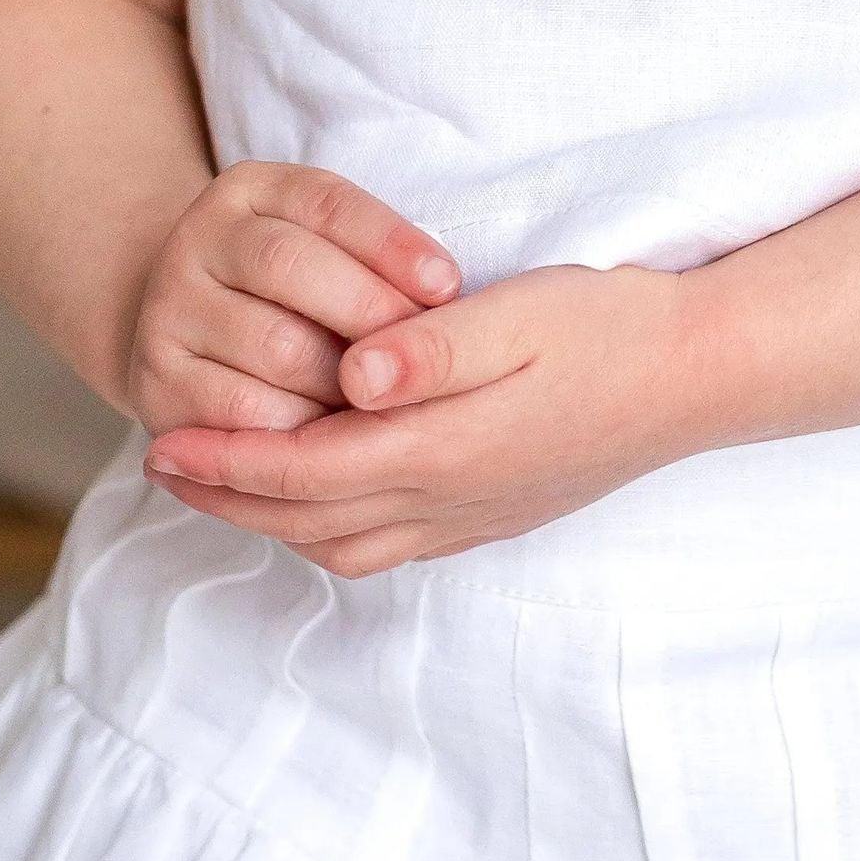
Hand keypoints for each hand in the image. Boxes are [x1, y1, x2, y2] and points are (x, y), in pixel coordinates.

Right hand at [122, 165, 460, 450]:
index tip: (447, 285)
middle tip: (425, 355)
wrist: (186, 336)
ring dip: (345, 380)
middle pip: (291, 266)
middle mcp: (197, 242)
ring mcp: (168, 314)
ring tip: (396, 401)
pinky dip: (304, 432)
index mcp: (247, 191)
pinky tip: (344, 442)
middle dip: (371, 314)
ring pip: (273, 346)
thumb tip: (445, 298)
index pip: (325, 202)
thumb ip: (373, 257)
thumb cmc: (292, 294)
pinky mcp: (158, 388)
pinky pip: (244, 417)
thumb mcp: (327, 247)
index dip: (390, 242)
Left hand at [142, 260, 707, 572]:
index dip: (227, 461)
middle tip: (162, 466)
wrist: (697, 378)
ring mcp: (473, 516)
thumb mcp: (520, 314)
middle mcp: (451, 500)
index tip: (162, 442)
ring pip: (344, 544)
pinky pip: (387, 546)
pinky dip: (329, 532)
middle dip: (228, 497)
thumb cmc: (608, 329)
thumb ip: (431, 346)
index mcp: (446, 450)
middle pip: (309, 519)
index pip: (307, 469)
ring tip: (222, 485)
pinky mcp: (493, 514)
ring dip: (272, 521)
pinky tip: (319, 502)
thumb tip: (351, 370)